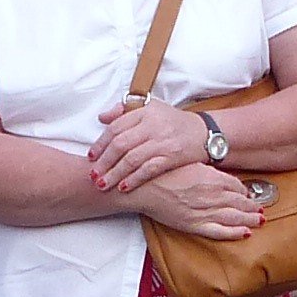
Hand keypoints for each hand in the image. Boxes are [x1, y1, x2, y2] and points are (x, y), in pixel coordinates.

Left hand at [88, 95, 218, 192]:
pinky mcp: (172, 156)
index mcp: (145, 112)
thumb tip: (102, 118)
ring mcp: (163, 141)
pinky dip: (135, 179)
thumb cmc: (173, 122)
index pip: (116, 127)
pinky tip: (124, 187)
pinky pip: (149, 169)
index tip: (91, 156)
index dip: (101, 143)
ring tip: (102, 185)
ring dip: (115, 174)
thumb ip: (125, 112)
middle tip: (92, 175)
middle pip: (121, 144)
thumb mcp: (151, 109)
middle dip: (104, 162)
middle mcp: (153, 125)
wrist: (205, 133)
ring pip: (132, 159)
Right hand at [136, 160, 263, 238]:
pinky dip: (234, 233)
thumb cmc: (162, 172)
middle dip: (252, 206)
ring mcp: (204, 212)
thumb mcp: (189, 162)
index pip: (236, 186)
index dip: (244, 191)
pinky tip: (245, 233)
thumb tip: (218, 175)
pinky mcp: (194, 225)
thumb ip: (206, 170)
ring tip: (259, 220)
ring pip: (234, 217)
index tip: (247, 193)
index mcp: (212, 179)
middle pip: (240, 202)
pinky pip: (219, 232)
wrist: (143, 187)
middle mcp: (212, 196)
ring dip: (249, 219)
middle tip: (260, 209)